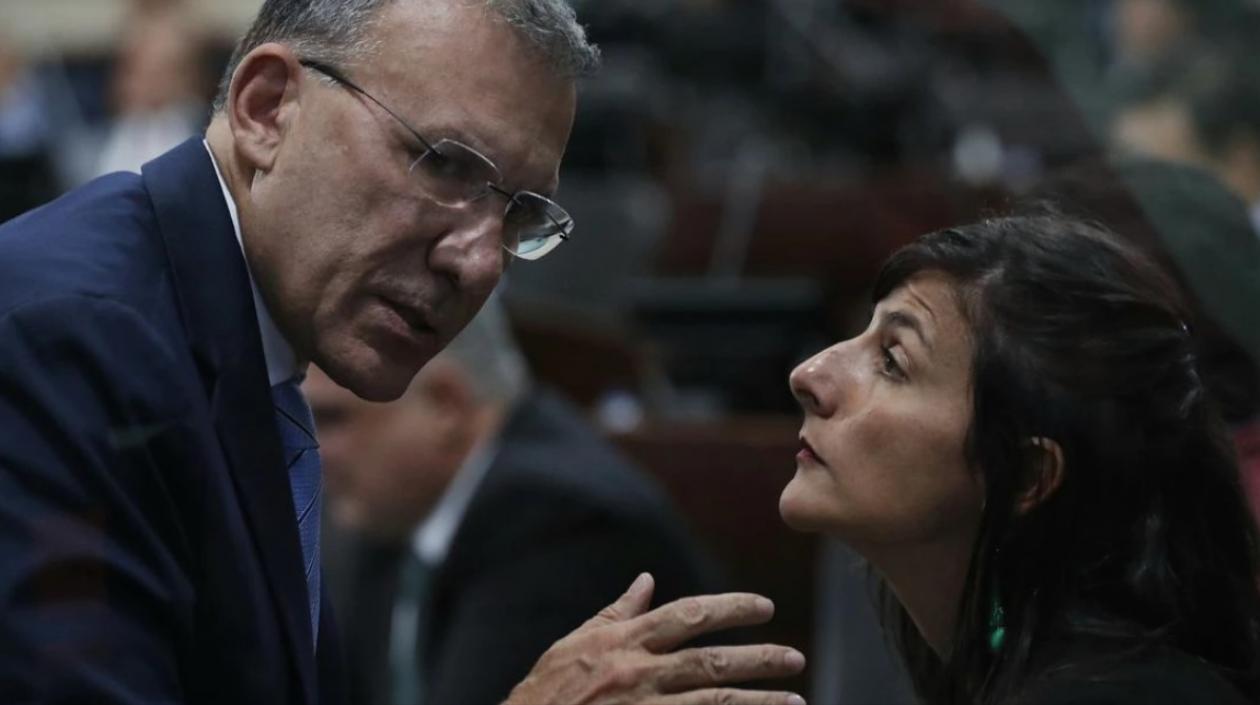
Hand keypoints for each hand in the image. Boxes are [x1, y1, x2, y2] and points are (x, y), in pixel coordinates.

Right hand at [505, 573, 806, 704]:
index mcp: (622, 643)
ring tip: (796, 700)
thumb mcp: (573, 645)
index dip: (730, 608)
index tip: (764, 607)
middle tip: (795, 658)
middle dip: (758, 658)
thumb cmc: (544, 693)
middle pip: (710, 661)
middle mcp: (636, 674)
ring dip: (759, 702)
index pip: (687, 615)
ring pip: (713, 702)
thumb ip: (616, 614)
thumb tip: (646, 580)